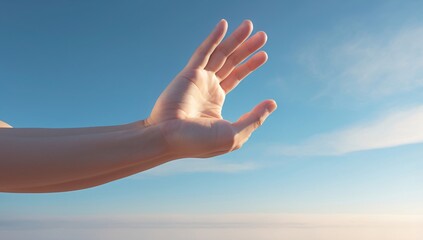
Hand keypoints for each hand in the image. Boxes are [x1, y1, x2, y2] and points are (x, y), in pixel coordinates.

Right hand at [145, 19, 276, 157]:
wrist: (169, 140)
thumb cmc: (199, 143)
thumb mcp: (234, 135)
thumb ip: (254, 118)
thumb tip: (273, 103)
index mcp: (216, 101)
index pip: (236, 77)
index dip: (249, 65)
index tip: (263, 55)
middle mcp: (208, 87)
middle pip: (231, 62)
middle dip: (246, 48)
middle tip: (263, 36)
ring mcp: (198, 79)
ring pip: (221, 54)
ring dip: (235, 39)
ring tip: (250, 25)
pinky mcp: (189, 74)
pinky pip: (204, 52)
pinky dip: (214, 38)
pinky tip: (223, 25)